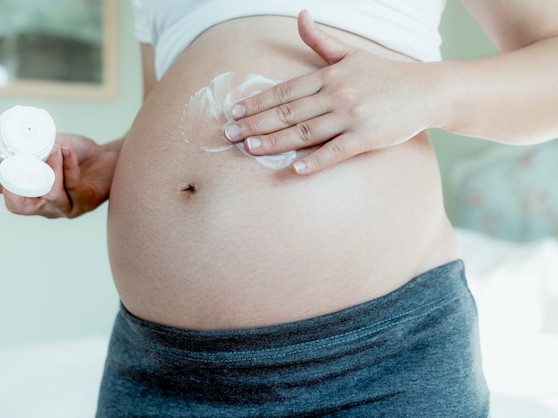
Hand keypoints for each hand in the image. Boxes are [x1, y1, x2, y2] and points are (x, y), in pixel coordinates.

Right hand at [0, 133, 118, 217]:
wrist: (109, 159)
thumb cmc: (77, 154)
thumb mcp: (50, 145)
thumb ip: (33, 143)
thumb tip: (14, 131)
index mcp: (30, 191)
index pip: (2, 190)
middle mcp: (44, 205)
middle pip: (19, 206)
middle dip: (12, 187)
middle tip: (15, 164)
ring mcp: (65, 207)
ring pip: (50, 195)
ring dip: (50, 169)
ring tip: (55, 148)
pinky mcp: (85, 203)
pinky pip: (73, 186)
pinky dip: (68, 166)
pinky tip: (68, 151)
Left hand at [224, 10, 434, 174]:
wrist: (427, 90)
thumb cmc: (385, 74)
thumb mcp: (350, 53)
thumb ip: (320, 41)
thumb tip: (300, 15)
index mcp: (329, 76)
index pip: (285, 90)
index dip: (257, 102)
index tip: (236, 111)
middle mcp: (336, 94)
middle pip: (287, 112)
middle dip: (255, 123)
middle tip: (230, 134)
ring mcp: (351, 117)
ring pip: (304, 132)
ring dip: (274, 141)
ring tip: (250, 148)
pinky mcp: (367, 138)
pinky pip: (336, 151)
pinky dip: (315, 161)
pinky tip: (295, 170)